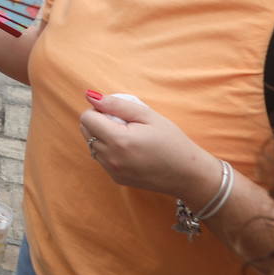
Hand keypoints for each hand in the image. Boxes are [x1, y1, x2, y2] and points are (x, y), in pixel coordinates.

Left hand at [78, 93, 222, 204]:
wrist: (188, 175)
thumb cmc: (172, 141)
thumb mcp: (148, 116)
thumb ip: (117, 105)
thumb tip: (90, 96)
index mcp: (118, 141)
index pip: (86, 118)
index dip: (98, 110)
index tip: (115, 111)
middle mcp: (111, 159)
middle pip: (85, 131)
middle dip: (98, 122)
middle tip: (122, 122)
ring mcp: (112, 171)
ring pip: (91, 145)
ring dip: (101, 136)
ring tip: (127, 135)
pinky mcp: (116, 179)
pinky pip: (101, 158)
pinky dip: (108, 149)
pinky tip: (129, 149)